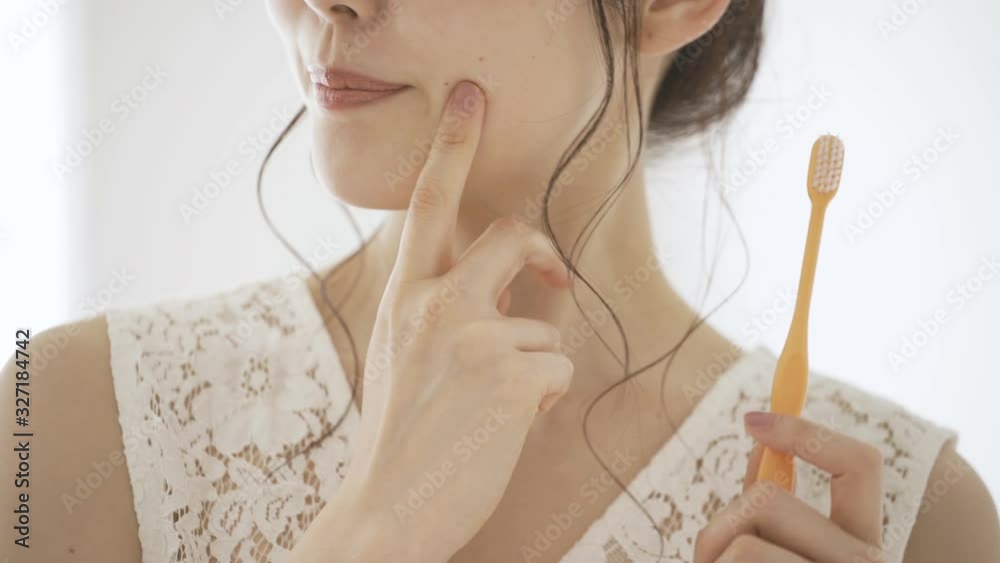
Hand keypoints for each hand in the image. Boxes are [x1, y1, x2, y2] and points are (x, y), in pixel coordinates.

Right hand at [336, 80, 573, 561]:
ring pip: (543, 321)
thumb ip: (446, 309)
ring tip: (498, 407)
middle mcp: (433, 302)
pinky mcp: (510, 372)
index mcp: (403, 296)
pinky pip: (557, 365)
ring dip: (535, 363)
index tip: (472, 97)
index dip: (453, 145)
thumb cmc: (401, 435)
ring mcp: (472, 334)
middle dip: (540, 252)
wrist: (387, 508)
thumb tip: (519, 290)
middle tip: (554, 277)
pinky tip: (509, 424)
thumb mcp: (402, 355)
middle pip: (510, 234)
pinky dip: (545, 396)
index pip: (428, 205)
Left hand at [693, 412, 885, 562]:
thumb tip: (760, 430)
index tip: (752, 420)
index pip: (861, 464)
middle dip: (722, 523)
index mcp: (862, 545)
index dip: (805, 432)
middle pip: (767, 499)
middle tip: (713, 557)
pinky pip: (736, 558)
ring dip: (713, 556)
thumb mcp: (776, 546)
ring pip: (744, 542)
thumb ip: (772, 500)